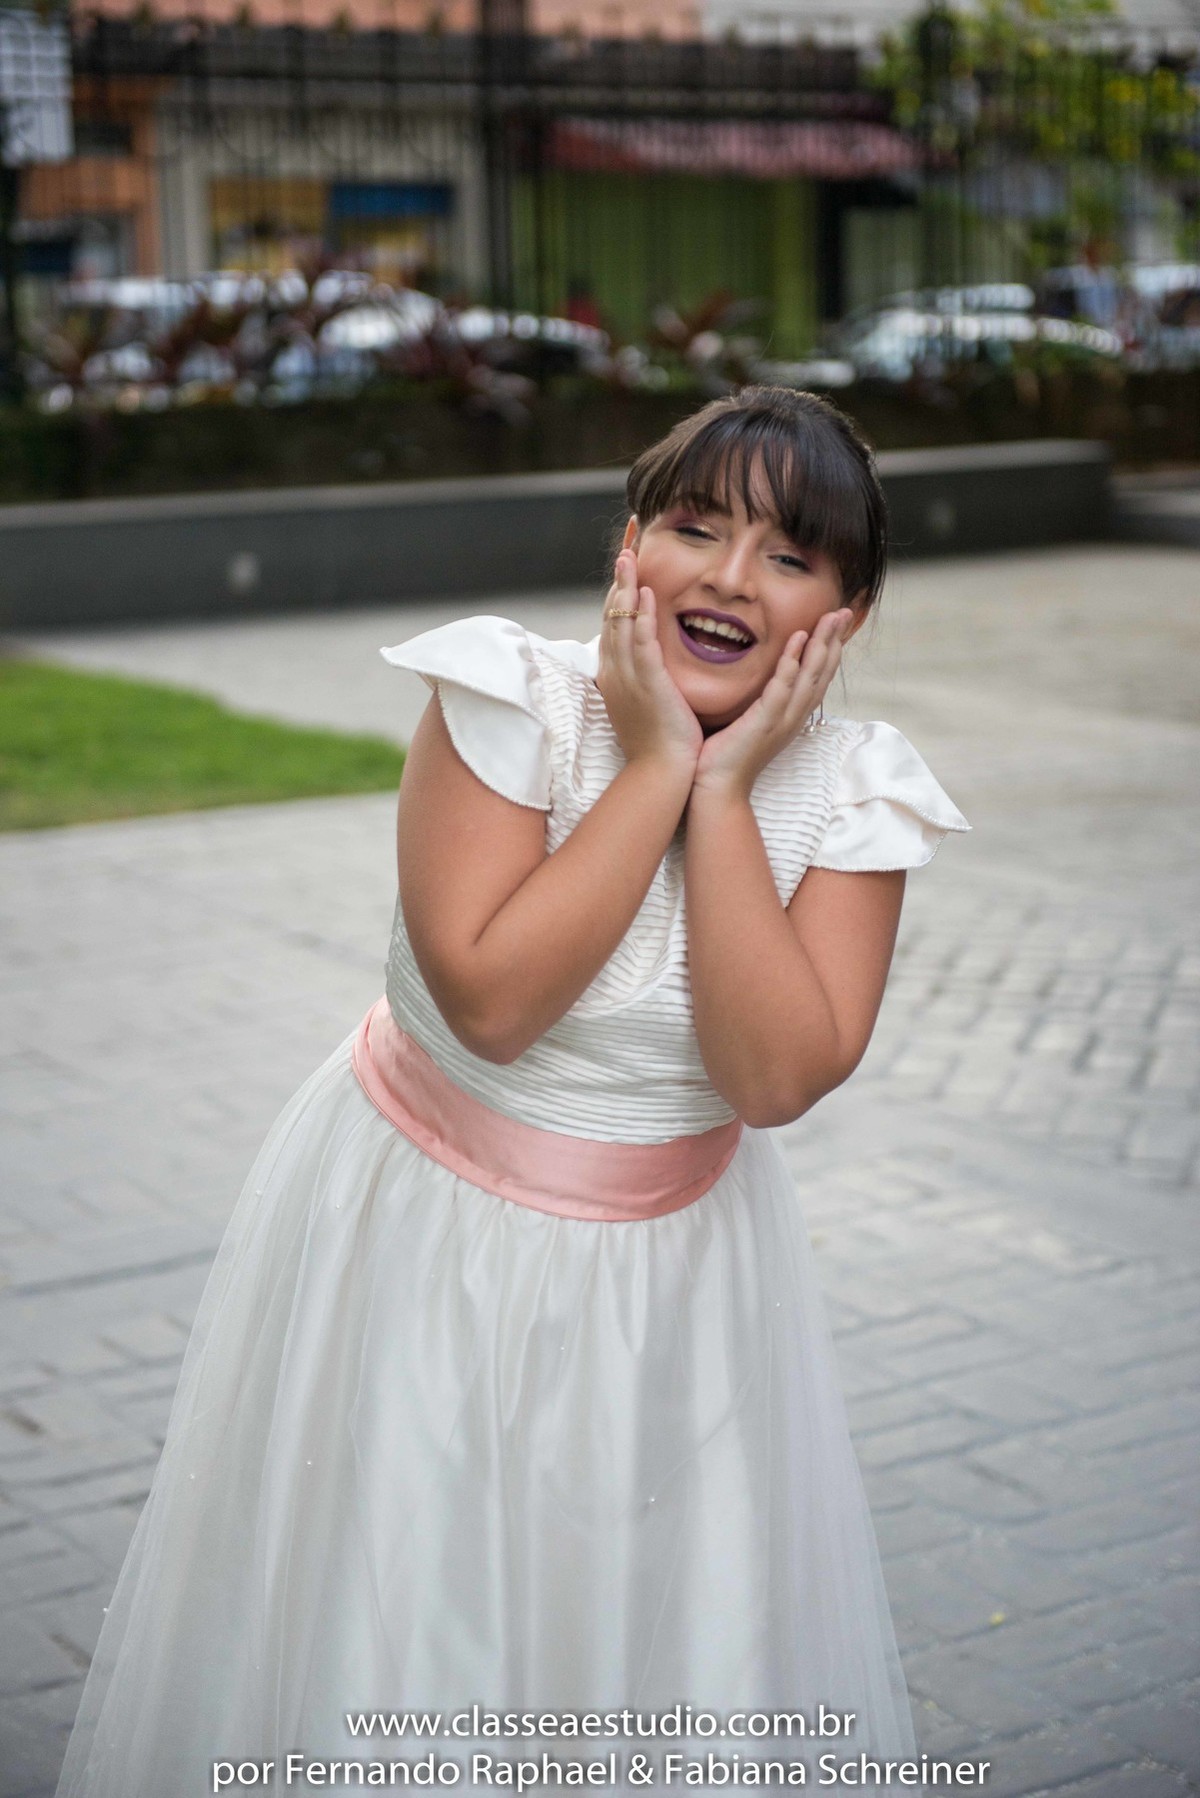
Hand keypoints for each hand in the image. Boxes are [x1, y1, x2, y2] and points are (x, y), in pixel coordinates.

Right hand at [596, 550, 702, 775]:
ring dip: (625, 586)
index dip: (622, 585)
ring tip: (630, 553)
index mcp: (617, 671)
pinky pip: (640, 643)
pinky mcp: (645, 684)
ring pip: (621, 622)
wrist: (662, 771)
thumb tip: (654, 653)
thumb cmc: (661, 740)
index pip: (616, 619)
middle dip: (621, 574)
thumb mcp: (649, 698)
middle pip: (613, 612)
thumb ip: (649, 672)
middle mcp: (616, 669)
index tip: (630, 556)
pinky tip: (646, 593)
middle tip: (628, 537)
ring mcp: (627, 676)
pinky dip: (641, 616)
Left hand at [691, 607, 853, 802]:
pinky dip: (793, 663)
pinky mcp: (765, 722)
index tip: (836, 624)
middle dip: (834, 641)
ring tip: (830, 618)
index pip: (816, 677)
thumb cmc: (727, 756)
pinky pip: (783, 688)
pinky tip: (798, 640)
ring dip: (822, 645)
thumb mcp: (749, 723)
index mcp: (790, 716)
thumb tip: (754, 679)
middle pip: (821, 673)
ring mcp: (782, 719)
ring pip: (810, 676)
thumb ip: (758, 702)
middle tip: (844, 612)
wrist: (717, 788)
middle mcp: (793, 717)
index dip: (828, 650)